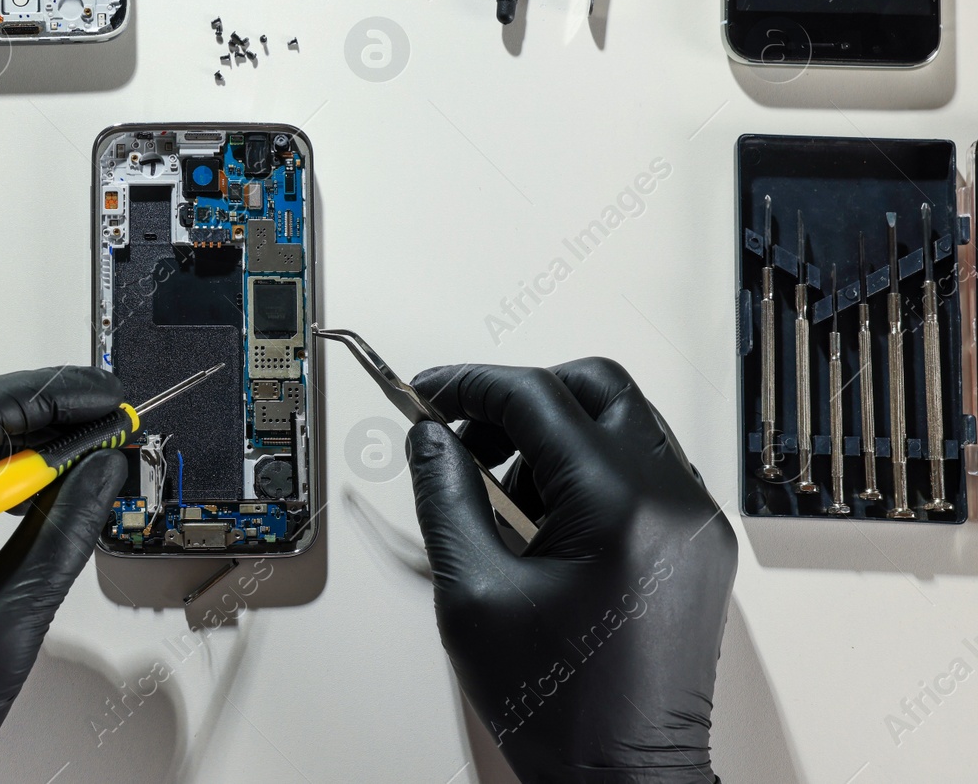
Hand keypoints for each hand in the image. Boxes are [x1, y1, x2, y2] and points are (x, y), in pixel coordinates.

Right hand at [406, 359, 736, 783]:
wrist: (627, 779)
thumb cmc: (562, 709)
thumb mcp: (472, 595)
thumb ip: (445, 498)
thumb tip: (430, 438)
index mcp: (620, 508)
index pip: (537, 397)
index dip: (470, 385)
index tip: (428, 392)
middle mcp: (673, 501)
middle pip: (595, 387)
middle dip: (521, 397)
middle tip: (467, 434)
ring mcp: (695, 521)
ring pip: (623, 422)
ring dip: (556, 433)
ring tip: (503, 495)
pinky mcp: (699, 544)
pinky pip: (644, 467)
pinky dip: (590, 469)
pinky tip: (545, 520)